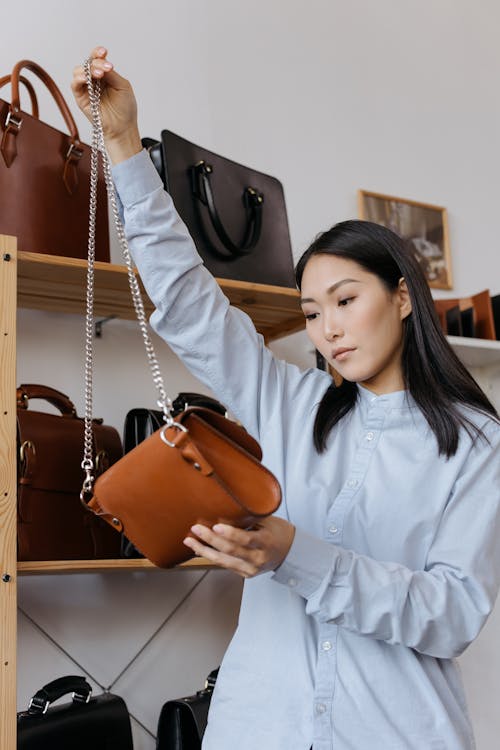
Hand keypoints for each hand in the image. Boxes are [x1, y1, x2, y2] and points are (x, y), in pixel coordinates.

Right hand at [71, 46, 141, 162]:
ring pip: (79, 71)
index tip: (104, 52)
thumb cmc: (125, 108)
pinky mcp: (81, 98)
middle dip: (96, 62)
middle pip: (88, 63)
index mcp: (104, 75)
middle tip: (107, 68)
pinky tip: (87, 78)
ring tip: (100, 75)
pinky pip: (75, 84)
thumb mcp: (122, 86)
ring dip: (89, 69)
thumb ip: (112, 74)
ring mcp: (86, 88)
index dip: (98, 53)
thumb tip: (102, 63)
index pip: (97, 59)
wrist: (122, 127)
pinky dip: (79, 78)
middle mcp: (94, 80)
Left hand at [183, 517, 295, 577]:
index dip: (230, 533)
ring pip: (224, 561)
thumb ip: (249, 520)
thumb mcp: (267, 521)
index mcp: (266, 541)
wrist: (290, 552)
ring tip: (189, 540)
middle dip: (211, 539)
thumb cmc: (277, 531)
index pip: (246, 539)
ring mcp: (251, 569)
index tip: (216, 526)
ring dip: (204, 551)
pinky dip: (211, 556)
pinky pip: (225, 565)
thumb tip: (224, 511)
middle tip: (196, 529)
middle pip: (231, 551)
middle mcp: (258, 558)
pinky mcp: (246, 574)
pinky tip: (199, 548)